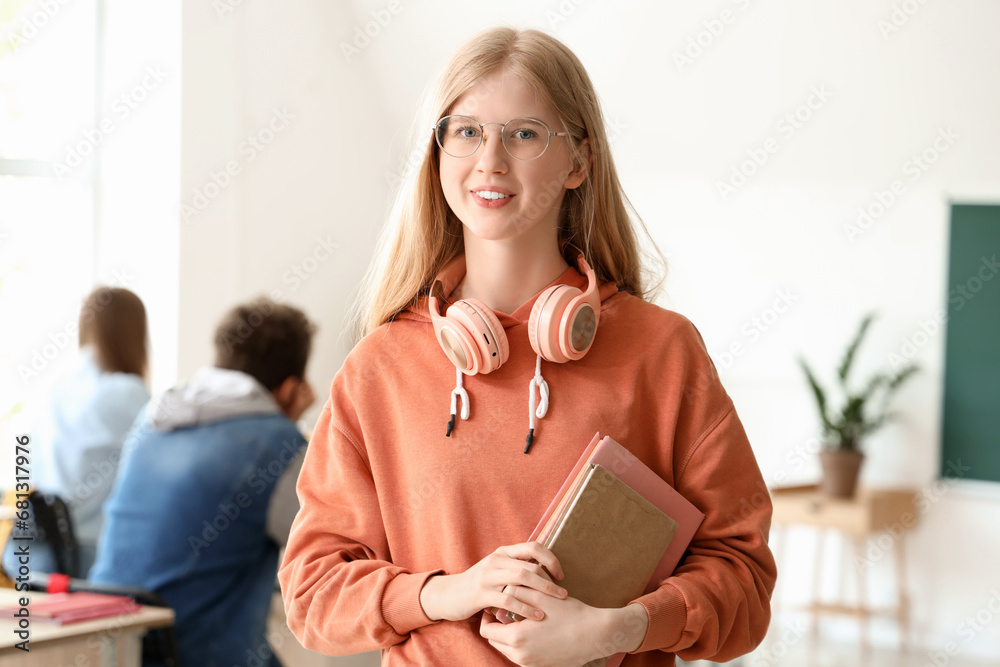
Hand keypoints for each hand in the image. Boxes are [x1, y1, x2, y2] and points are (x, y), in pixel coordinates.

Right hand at [419, 542, 566, 622]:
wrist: (449, 595)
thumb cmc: (479, 585)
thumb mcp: (497, 570)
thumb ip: (517, 568)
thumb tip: (545, 571)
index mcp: (503, 552)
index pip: (533, 547)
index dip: (551, 559)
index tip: (560, 575)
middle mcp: (496, 560)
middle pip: (530, 564)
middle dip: (550, 580)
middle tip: (564, 594)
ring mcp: (488, 576)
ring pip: (521, 578)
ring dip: (542, 591)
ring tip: (556, 604)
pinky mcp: (481, 593)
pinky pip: (508, 598)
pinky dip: (525, 607)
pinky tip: (536, 616)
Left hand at [479, 590, 648, 666]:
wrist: (596, 635)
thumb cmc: (570, 614)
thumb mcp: (542, 597)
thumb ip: (517, 593)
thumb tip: (501, 592)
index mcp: (517, 638)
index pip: (486, 630)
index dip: (488, 615)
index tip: (495, 604)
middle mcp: (520, 656)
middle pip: (495, 641)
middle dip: (497, 625)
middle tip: (507, 610)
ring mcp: (531, 664)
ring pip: (507, 649)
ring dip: (508, 635)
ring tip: (521, 618)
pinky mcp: (541, 666)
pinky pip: (521, 655)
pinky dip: (521, 643)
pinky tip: (534, 629)